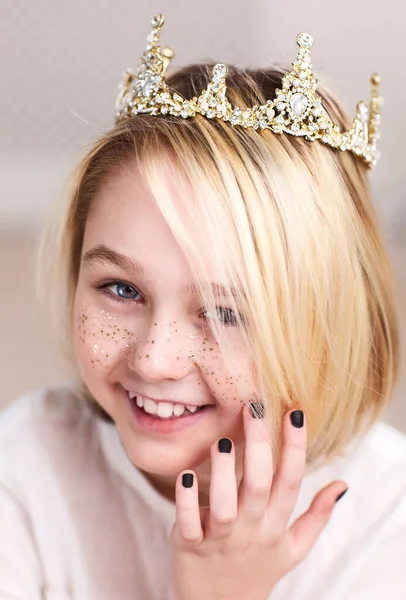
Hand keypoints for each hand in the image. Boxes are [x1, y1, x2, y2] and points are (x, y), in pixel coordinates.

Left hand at [168, 403, 347, 599]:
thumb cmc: (257, 568)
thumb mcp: (293, 548)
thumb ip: (317, 517)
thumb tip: (342, 485)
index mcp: (276, 527)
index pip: (290, 484)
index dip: (295, 449)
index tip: (295, 413)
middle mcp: (250, 531)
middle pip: (259, 488)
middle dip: (258, 448)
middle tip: (254, 409)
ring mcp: (219, 540)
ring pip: (224, 507)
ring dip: (223, 474)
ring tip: (222, 442)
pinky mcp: (189, 546)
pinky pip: (188, 524)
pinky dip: (185, 503)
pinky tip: (185, 476)